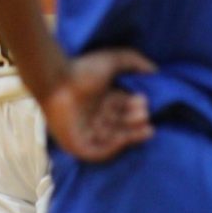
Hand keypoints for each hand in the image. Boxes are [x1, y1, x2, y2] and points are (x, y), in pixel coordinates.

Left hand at [41, 48, 155, 160]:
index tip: (146, 100)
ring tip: (147, 128)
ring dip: (131, 135)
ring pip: (113, 138)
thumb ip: (134, 61)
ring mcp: (84, 131)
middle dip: (135, 120)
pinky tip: (124, 139)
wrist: (56, 81)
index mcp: (98, 98)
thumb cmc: (82, 70)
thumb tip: (155, 70)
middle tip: (146, 115)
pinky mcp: (78, 144)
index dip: (135, 105)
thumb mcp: (113, 60)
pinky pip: (98, 152)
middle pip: (119, 122)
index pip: (121, 106)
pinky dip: (112, 149)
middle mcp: (92, 114)